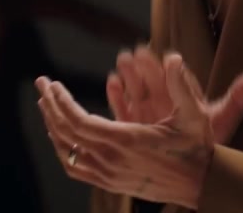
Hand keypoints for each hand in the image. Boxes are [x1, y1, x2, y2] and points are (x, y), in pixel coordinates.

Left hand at [36, 50, 242, 208]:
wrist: (201, 184)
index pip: (79, 121)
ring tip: (46, 105)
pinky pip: (75, 168)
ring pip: (66, 151)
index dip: (62, 101)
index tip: (54, 83)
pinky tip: (59, 136)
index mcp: (127, 140)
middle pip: (66, 133)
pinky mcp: (110, 183)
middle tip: (42, 84)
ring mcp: (108, 175)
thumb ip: (182, 85)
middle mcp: (112, 160)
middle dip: (51, 106)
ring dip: (52, 126)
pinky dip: (61, 150)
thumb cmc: (197, 147)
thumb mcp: (195, 114)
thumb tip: (173, 58)